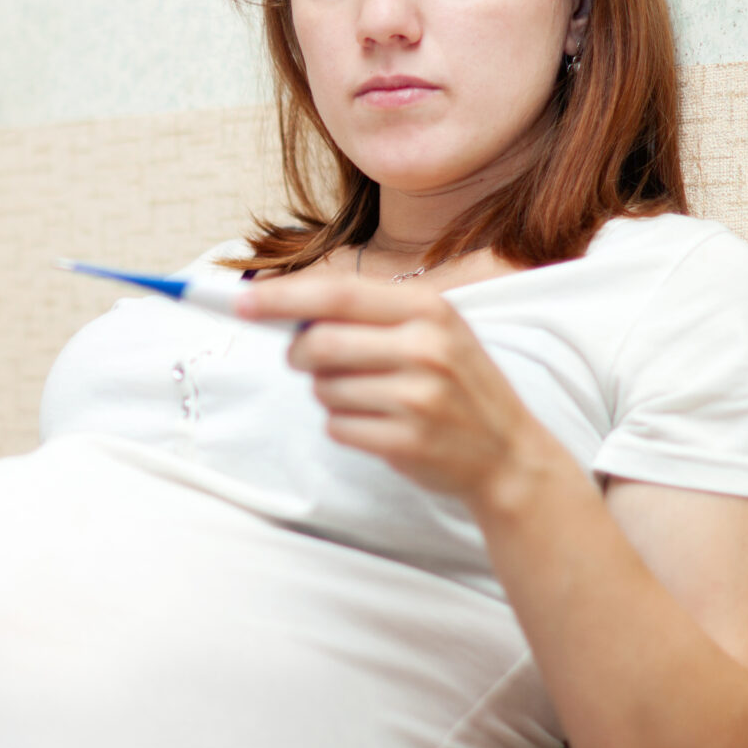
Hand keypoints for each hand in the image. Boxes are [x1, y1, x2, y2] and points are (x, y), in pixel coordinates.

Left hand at [239, 272, 561, 505]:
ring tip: (369, 398)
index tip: (239, 303)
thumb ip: (367, 316)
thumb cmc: (456, 384)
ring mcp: (418, 396)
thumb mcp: (431, 331)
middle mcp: (425, 347)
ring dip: (329, 395)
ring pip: (323, 388)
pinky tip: (379, 425)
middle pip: (319, 342)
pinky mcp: (407, 440)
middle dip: (299, 355)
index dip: (281, 298)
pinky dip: (344, 426)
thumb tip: (283, 310)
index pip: (336, 294)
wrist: (508, 453)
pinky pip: (338, 427)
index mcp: (427, 309)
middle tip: (306, 361)